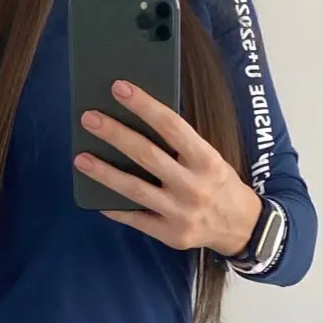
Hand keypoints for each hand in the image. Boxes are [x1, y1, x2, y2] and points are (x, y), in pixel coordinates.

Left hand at [75, 80, 259, 255]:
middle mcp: (194, 186)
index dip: (144, 105)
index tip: (119, 88)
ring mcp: (181, 213)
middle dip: (115, 134)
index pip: (171, 125)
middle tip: (89, 118)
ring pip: (135, 189)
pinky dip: (114, 207)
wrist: (241, 227)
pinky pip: (136, 219)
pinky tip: (96, 196)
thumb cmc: (218, 183)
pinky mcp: (171, 235)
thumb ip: (180, 145)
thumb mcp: (210, 158)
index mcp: (206, 160)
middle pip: (147, 155)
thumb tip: (136, 121)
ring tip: (81, 158)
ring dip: (104, 172)